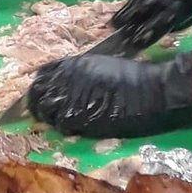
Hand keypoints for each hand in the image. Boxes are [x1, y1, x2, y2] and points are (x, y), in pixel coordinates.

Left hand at [27, 51, 191, 138]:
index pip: (43, 74)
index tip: (42, 95)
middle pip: (37, 94)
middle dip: (37, 105)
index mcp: (74, 64)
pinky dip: (66, 128)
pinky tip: (76, 128)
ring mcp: (72, 98)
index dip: (39, 86)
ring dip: (50, 118)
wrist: (154, 90)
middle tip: (43, 115)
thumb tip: (68, 84)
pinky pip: (62, 125)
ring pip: (46, 112)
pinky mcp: (81, 118)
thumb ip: (81, 74)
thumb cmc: (136, 77)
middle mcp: (67, 79)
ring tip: (60, 122)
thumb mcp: (103, 66)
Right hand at [112, 0, 191, 49]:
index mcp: (175, 4)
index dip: (144, 37)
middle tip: (120, 35)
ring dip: (125, 14)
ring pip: (133, 4)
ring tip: (116, 23)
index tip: (135, 45)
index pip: (155, 26)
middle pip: (138, 17)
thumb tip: (171, 27)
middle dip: (128, 27)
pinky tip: (129, 1)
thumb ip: (185, 15)